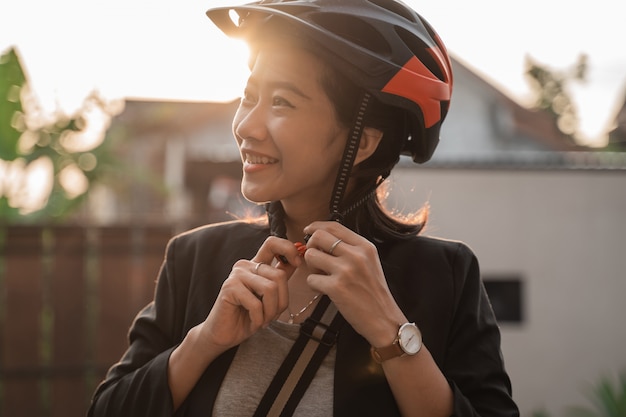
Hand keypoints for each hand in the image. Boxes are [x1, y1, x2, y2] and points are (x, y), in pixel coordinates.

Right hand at [197, 236, 301, 352]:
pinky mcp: (229, 288)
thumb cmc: (247, 316)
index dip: (289, 249)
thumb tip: (298, 259)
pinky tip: (253, 323)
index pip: (273, 243)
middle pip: (279, 275)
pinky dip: (259, 319)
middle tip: (272, 316)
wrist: (224, 334)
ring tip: (263, 320)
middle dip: (282, 302)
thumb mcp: (270, 297)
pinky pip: (256, 304)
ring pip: (270, 289)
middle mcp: (245, 266)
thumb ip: (280, 278)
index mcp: (256, 265)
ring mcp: (236, 275)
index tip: (298, 263)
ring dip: (271, 312)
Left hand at [302, 221, 406, 346]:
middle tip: (316, 261)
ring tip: (323, 277)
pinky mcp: (336, 288)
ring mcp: (346, 271)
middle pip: (318, 237)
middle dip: (311, 247)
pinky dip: (314, 286)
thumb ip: (350, 248)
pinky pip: (311, 279)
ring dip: (312, 268)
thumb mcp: (369, 262)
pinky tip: (326, 291)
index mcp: (365, 246)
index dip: (316, 226)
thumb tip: (322, 238)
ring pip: (311, 256)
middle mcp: (356, 255)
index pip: (334, 226)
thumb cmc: (373, 292)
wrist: (384, 319)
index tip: (308, 230)